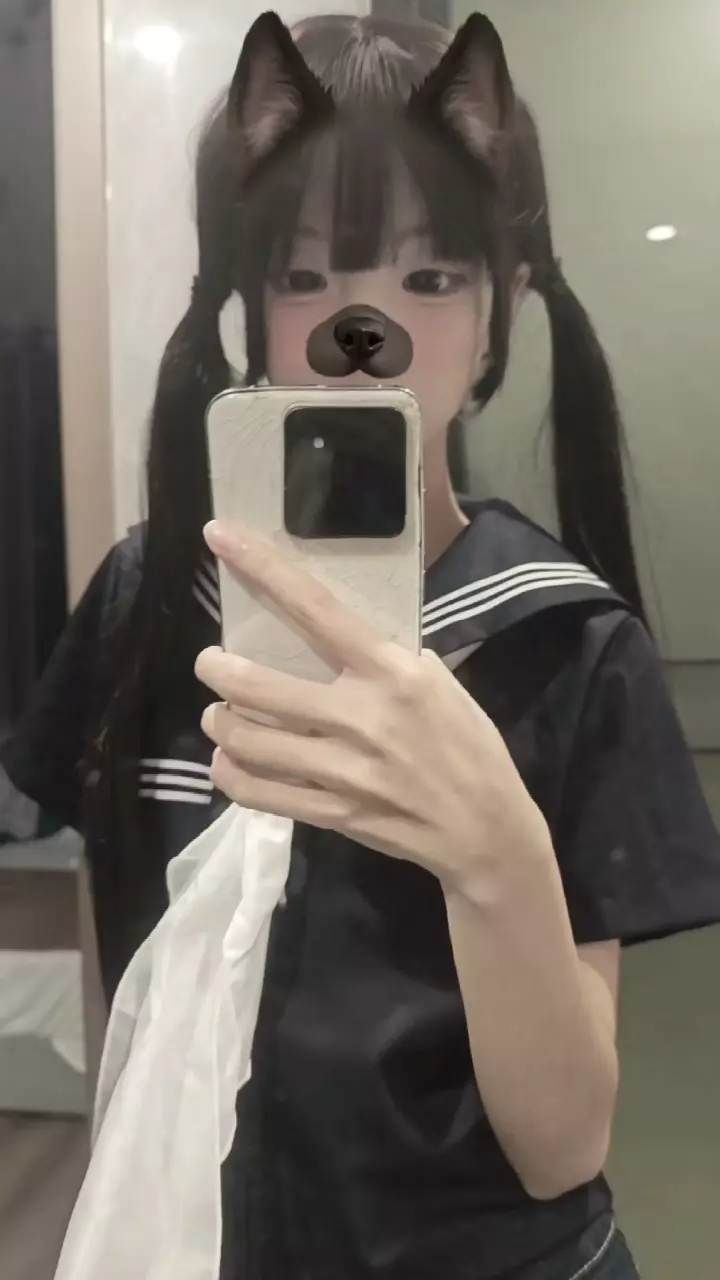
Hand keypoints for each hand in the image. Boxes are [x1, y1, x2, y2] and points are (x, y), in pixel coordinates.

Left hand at [196, 522, 550, 895]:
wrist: (487, 828)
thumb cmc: (467, 744)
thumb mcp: (437, 682)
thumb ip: (384, 658)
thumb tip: (334, 633)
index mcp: (391, 671)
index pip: (314, 607)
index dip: (262, 567)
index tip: (219, 536)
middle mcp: (361, 716)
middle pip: (257, 685)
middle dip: (217, 667)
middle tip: (210, 662)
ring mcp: (343, 770)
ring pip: (247, 740)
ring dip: (218, 720)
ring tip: (218, 713)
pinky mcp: (332, 814)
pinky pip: (257, 792)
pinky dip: (229, 772)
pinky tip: (228, 760)